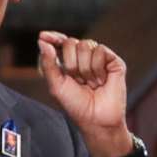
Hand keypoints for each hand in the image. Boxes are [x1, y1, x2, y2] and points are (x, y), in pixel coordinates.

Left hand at [37, 32, 133, 156]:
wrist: (97, 120)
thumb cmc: (76, 105)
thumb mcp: (56, 85)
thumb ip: (48, 63)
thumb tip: (42, 40)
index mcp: (69, 62)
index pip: (61, 42)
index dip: (54, 37)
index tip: (44, 36)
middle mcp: (84, 58)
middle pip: (71, 42)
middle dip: (71, 64)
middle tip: (78, 81)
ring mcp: (100, 59)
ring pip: (85, 45)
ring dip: (85, 68)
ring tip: (91, 83)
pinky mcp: (114, 61)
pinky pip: (100, 50)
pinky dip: (97, 67)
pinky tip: (101, 80)